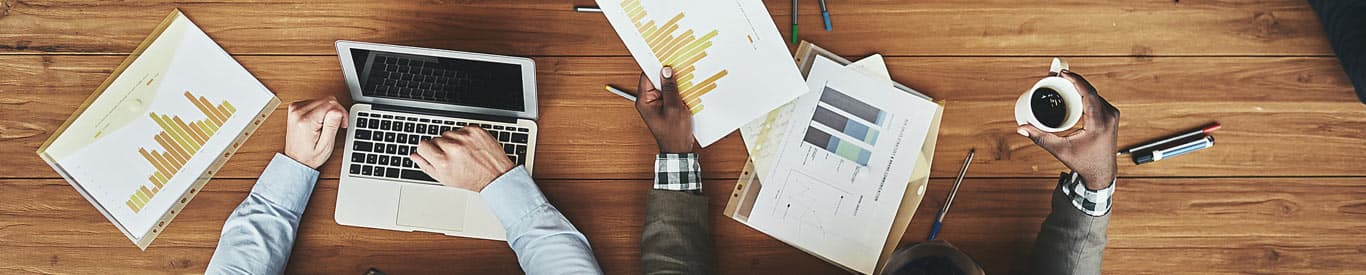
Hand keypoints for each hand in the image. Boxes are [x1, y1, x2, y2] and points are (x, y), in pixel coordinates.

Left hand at [284, 97, 347, 168]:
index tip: (342, 123)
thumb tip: (337, 110)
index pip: (331, 104)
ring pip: (321, 100)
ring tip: (327, 125)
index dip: (341, 112)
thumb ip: (332, 126)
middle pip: (327, 100)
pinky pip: (314, 102)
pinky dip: (320, 110)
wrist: (295, 159)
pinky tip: (320, 121)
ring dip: (328, 111)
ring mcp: (295, 109)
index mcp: (306, 120)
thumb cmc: (309, 156)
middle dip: (336, 111)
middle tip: (337, 125)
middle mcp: (298, 112)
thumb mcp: (326, 145)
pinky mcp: (295, 108)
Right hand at [410, 127, 515, 191]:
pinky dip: (464, 136)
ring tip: (462, 153)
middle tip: (452, 157)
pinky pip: (461, 129)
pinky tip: (470, 147)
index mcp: (444, 162)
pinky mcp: (475, 131)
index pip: (422, 145)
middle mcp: (454, 148)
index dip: (427, 150)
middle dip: (441, 147)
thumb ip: (426, 166)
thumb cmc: (472, 179)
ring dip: (452, 141)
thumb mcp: (445, 179)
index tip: (432, 153)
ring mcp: (465, 138)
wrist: (496, 175)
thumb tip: (414, 156)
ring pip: (448, 133)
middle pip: (435, 139)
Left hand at [635, 66, 695, 152]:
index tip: (665, 56)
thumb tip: (666, 71)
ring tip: (685, 74)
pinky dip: (678, 90)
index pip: (647, 76)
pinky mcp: (665, 106)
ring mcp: (657, 103)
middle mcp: (648, 101)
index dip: (656, 65)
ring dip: (675, 82)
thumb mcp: (673, 108)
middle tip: (678, 63)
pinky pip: (670, 93)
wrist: (679, 150)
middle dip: (668, 73)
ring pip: (665, 86)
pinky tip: (687, 86)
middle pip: (656, 80)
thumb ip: (670, 88)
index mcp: (644, 100)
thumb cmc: (674, 133)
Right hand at [1018, 70, 1120, 189]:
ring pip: (1094, 94)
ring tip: (1063, 82)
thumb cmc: (1084, 163)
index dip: (1075, 80)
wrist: (1102, 174)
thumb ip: (1040, 138)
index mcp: (1099, 122)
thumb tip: (1021, 128)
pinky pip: (1097, 99)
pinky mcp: (1111, 116)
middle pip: (1090, 91)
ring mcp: (1112, 115)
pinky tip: (1075, 91)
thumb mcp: (1060, 150)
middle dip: (1073, 81)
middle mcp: (1109, 116)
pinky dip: (1085, 93)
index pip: (1088, 93)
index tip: (1062, 73)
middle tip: (1057, 76)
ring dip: (1080, 86)